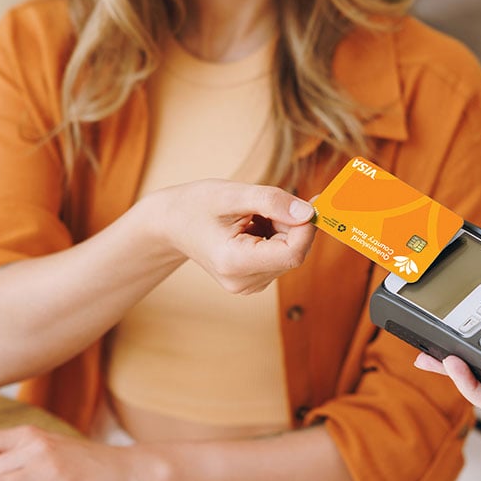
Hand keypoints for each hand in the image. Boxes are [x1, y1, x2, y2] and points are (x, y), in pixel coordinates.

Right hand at [151, 179, 315, 293]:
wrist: (171, 223)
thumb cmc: (196, 205)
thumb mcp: (233, 194)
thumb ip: (272, 201)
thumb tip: (308, 213)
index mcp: (235, 263)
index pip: (292, 253)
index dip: (305, 228)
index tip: (305, 203)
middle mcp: (243, 282)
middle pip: (293, 254)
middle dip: (291, 225)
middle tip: (265, 204)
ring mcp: (248, 285)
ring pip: (289, 255)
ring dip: (283, 230)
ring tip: (251, 216)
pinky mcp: (253, 281)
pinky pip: (280, 257)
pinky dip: (275, 237)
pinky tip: (252, 227)